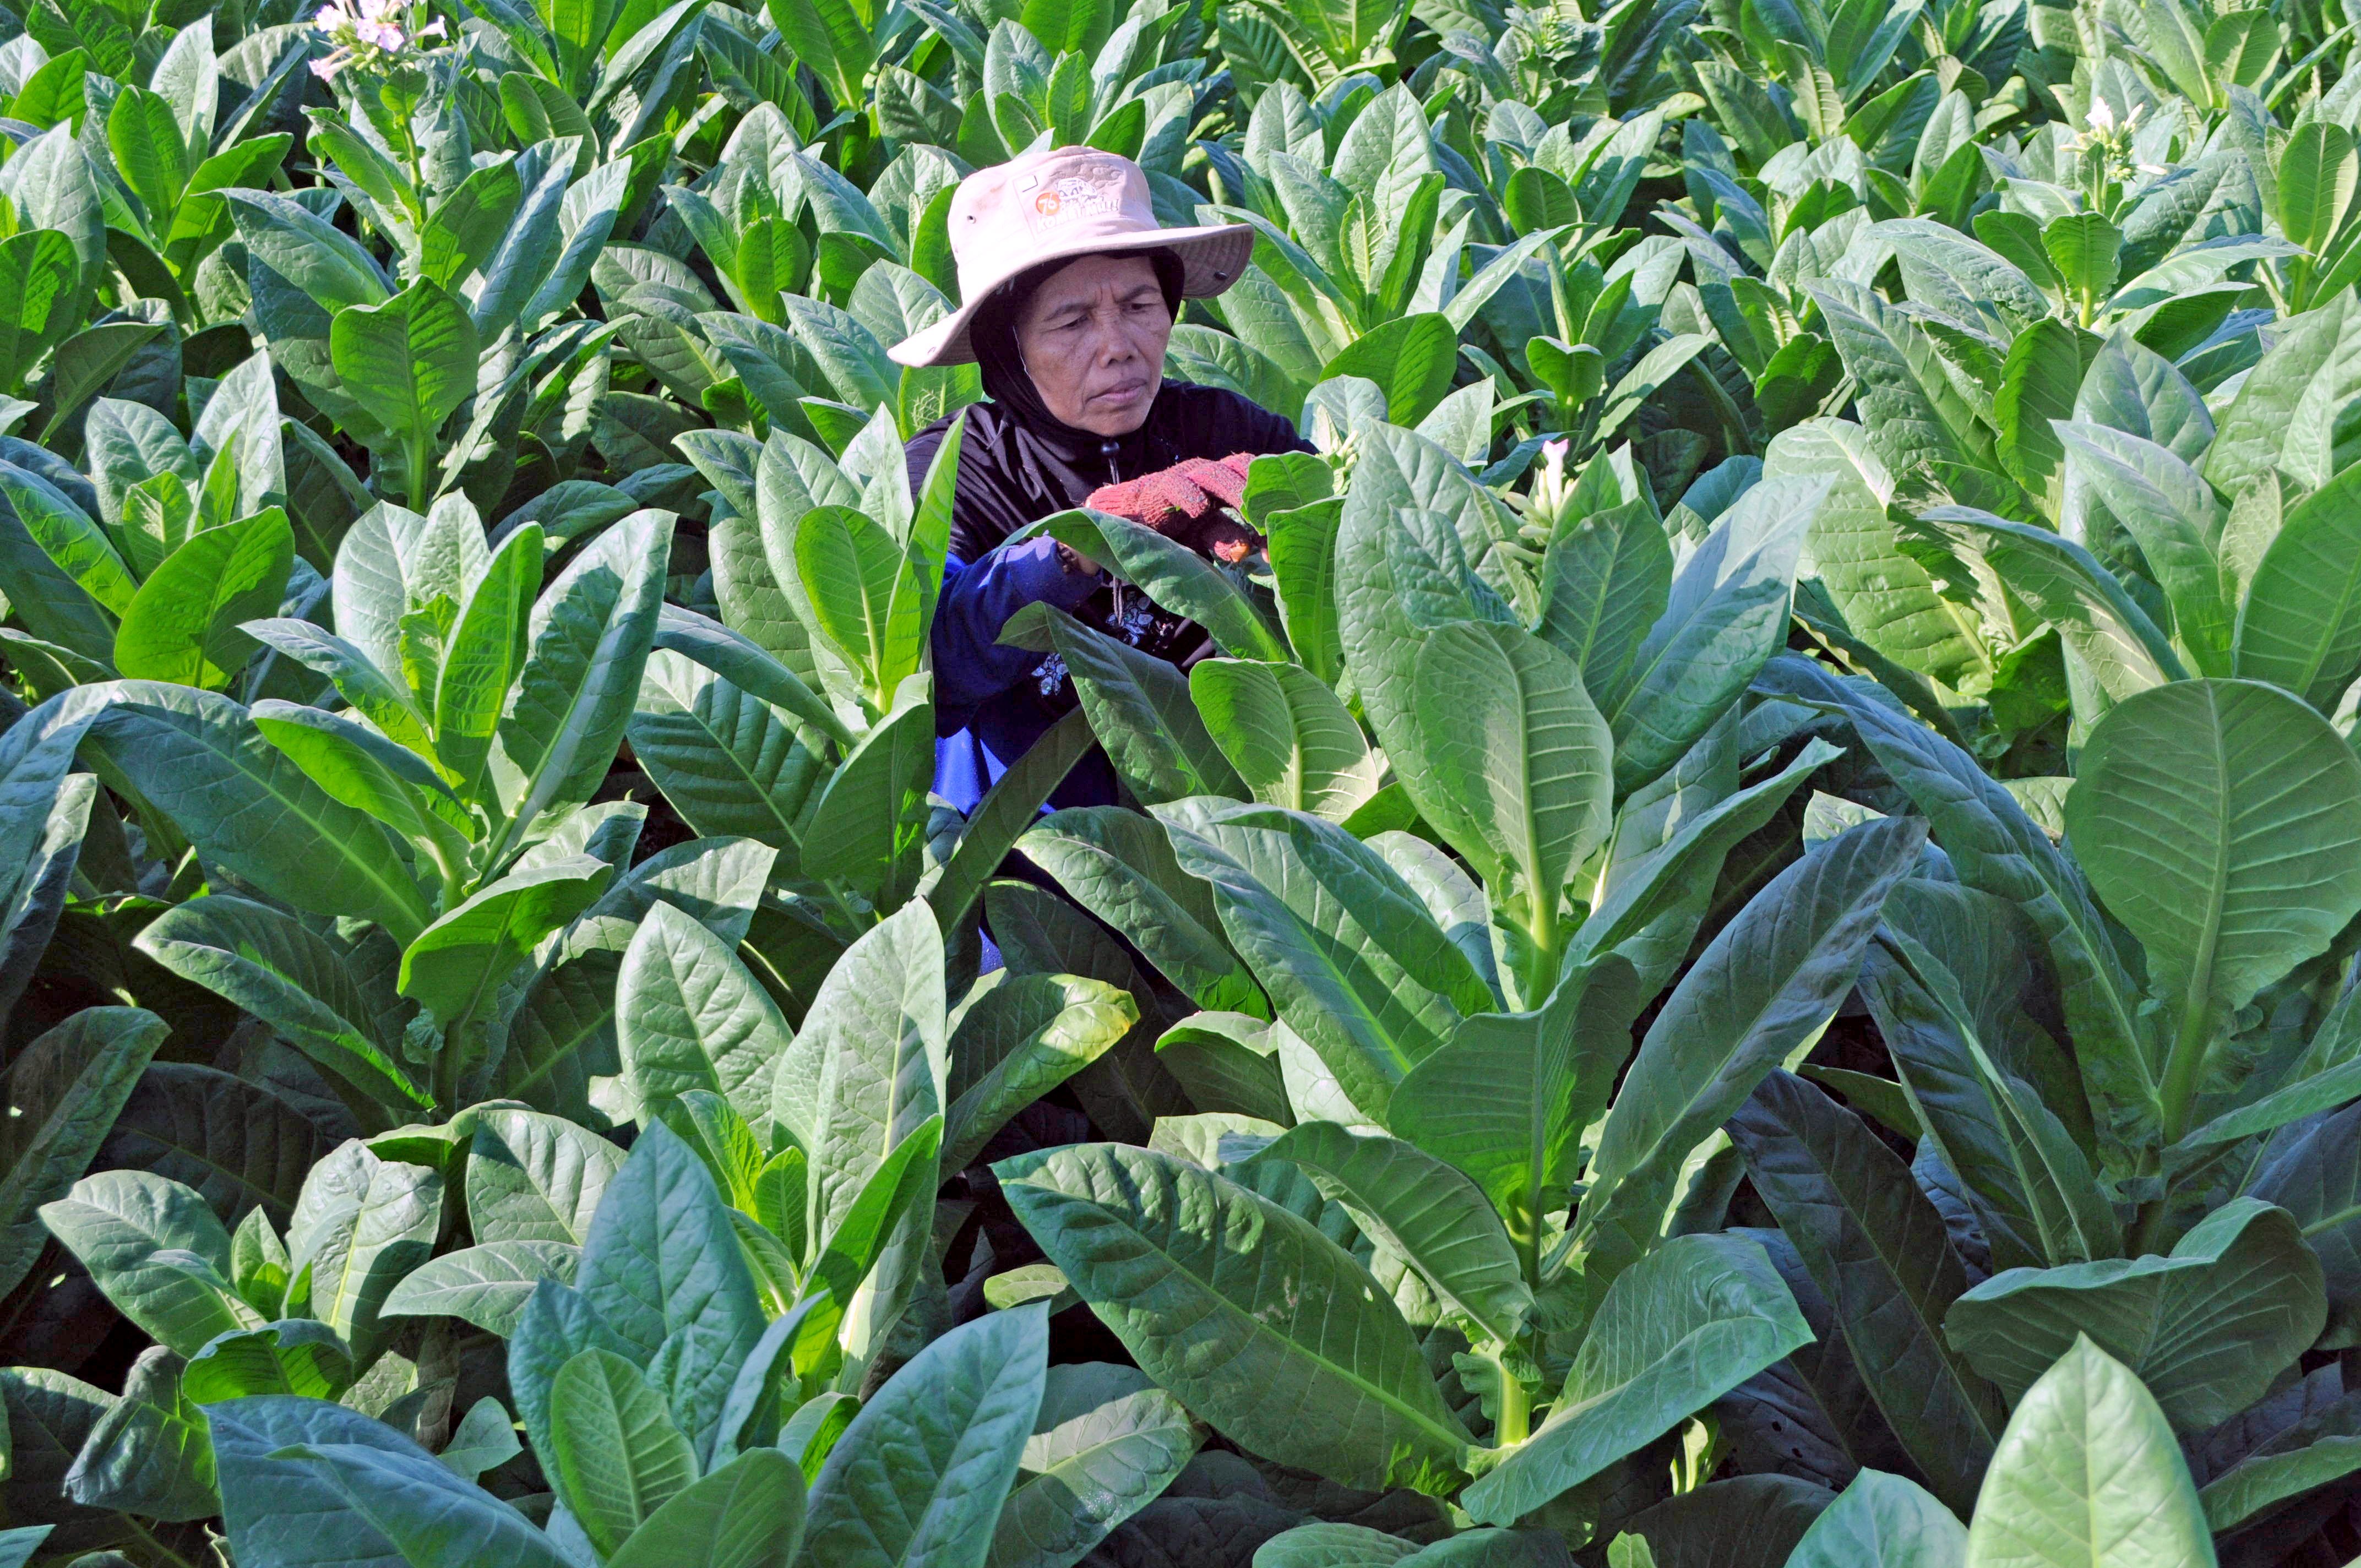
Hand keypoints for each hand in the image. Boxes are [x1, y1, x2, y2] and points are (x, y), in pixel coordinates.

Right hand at [1085, 453, 1261, 561]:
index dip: (1278, 494)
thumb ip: (1226, 542)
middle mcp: (1209, 476)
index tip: (1296, 516)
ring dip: (1234, 492)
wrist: (1123, 525)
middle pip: (1243, 469)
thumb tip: (1247, 550)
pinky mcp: (1159, 487)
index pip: (1258, 478)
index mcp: (1226, 486)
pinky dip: (1189, 495)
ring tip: (1249, 512)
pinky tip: (1199, 509)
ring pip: (1215, 473)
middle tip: (1277, 516)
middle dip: (1261, 492)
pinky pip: (1176, 486)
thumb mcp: (1204, 541)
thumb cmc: (1171, 532)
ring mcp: (1185, 478)